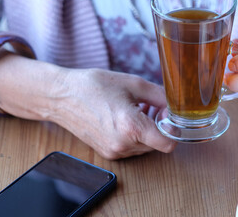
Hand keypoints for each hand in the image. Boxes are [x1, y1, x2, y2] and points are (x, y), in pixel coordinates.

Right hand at [52, 69, 176, 158]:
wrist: (62, 96)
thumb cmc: (94, 86)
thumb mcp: (133, 83)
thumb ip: (160, 96)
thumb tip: (175, 107)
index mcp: (131, 127)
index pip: (168, 143)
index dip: (173, 129)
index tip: (168, 116)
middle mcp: (123, 144)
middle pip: (158, 143)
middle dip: (159, 126)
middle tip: (150, 107)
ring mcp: (114, 151)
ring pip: (145, 147)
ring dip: (146, 131)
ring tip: (135, 110)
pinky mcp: (108, 153)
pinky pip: (132, 148)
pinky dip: (134, 136)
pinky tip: (124, 118)